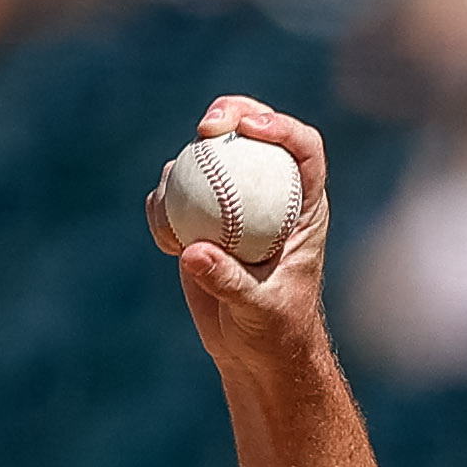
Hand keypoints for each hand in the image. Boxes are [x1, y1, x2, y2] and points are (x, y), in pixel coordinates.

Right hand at [154, 97, 334, 379]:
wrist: (255, 353)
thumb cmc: (274, 333)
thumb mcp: (259, 311)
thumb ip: (229, 282)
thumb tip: (193, 251)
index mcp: (303, 206)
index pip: (303, 149)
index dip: (281, 127)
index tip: (249, 130)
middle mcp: (269, 194)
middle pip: (253, 132)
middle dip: (230, 113)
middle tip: (206, 127)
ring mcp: (232, 202)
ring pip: (206, 158)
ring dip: (183, 169)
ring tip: (175, 220)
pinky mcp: (200, 219)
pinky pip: (174, 196)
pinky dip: (163, 210)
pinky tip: (166, 242)